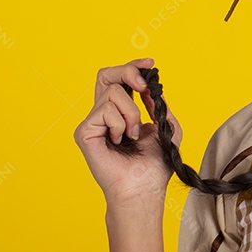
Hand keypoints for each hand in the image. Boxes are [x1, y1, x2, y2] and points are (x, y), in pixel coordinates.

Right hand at [73, 57, 182, 205]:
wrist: (144, 188)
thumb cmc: (155, 165)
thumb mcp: (166, 127)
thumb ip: (157, 105)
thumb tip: (149, 86)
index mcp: (121, 112)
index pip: (120, 80)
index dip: (133, 67)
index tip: (150, 64)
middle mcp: (104, 114)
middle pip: (106, 75)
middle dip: (127, 72)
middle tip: (144, 87)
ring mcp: (92, 123)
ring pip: (112, 93)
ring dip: (131, 112)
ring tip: (134, 135)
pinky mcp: (84, 132)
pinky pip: (104, 110)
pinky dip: (120, 124)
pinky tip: (120, 141)